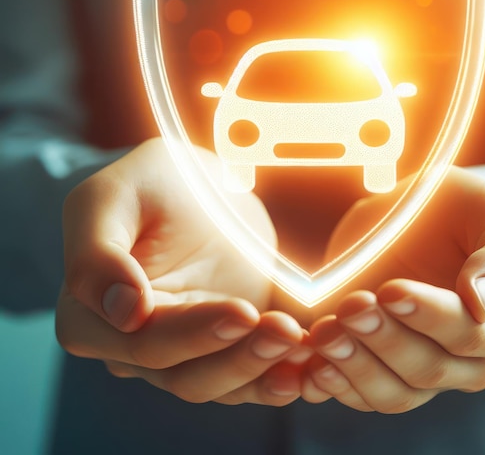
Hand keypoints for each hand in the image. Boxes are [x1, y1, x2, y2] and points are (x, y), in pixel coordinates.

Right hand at [56, 138, 307, 404]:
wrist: (202, 184)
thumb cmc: (151, 182)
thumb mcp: (111, 196)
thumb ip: (96, 252)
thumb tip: (123, 312)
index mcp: (94, 313)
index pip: (140, 342)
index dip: (191, 334)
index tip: (241, 312)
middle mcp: (135, 343)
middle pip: (184, 373)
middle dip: (238, 355)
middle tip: (284, 328)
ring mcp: (185, 347)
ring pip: (220, 383)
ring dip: (263, 368)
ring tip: (300, 339)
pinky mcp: (226, 343)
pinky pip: (250, 376)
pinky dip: (279, 376)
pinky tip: (309, 364)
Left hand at [301, 167, 484, 411]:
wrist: (411, 217)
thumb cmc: (459, 208)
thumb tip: (483, 303)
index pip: (473, 337)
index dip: (431, 317)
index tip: (391, 289)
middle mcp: (468, 361)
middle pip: (428, 369)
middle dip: (384, 339)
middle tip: (350, 305)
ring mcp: (421, 370)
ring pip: (393, 392)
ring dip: (353, 366)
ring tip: (323, 333)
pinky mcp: (379, 366)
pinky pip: (359, 394)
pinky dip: (333, 384)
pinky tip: (309, 364)